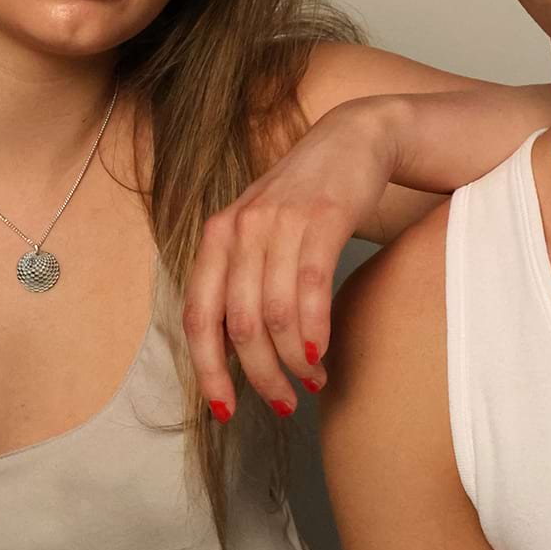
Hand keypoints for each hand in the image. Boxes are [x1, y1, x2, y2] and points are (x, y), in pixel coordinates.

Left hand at [183, 99, 396, 421]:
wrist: (353, 138)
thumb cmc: (306, 195)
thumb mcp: (260, 230)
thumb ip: (241, 279)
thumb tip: (232, 351)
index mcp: (217, 236)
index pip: (197, 316)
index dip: (207, 371)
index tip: (224, 411)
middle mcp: (241, 228)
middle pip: (238, 325)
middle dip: (260, 376)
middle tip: (284, 404)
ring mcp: (280, 222)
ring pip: (274, 313)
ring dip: (293, 361)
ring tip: (312, 381)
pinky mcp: (322, 218)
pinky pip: (310, 287)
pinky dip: (313, 329)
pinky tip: (322, 353)